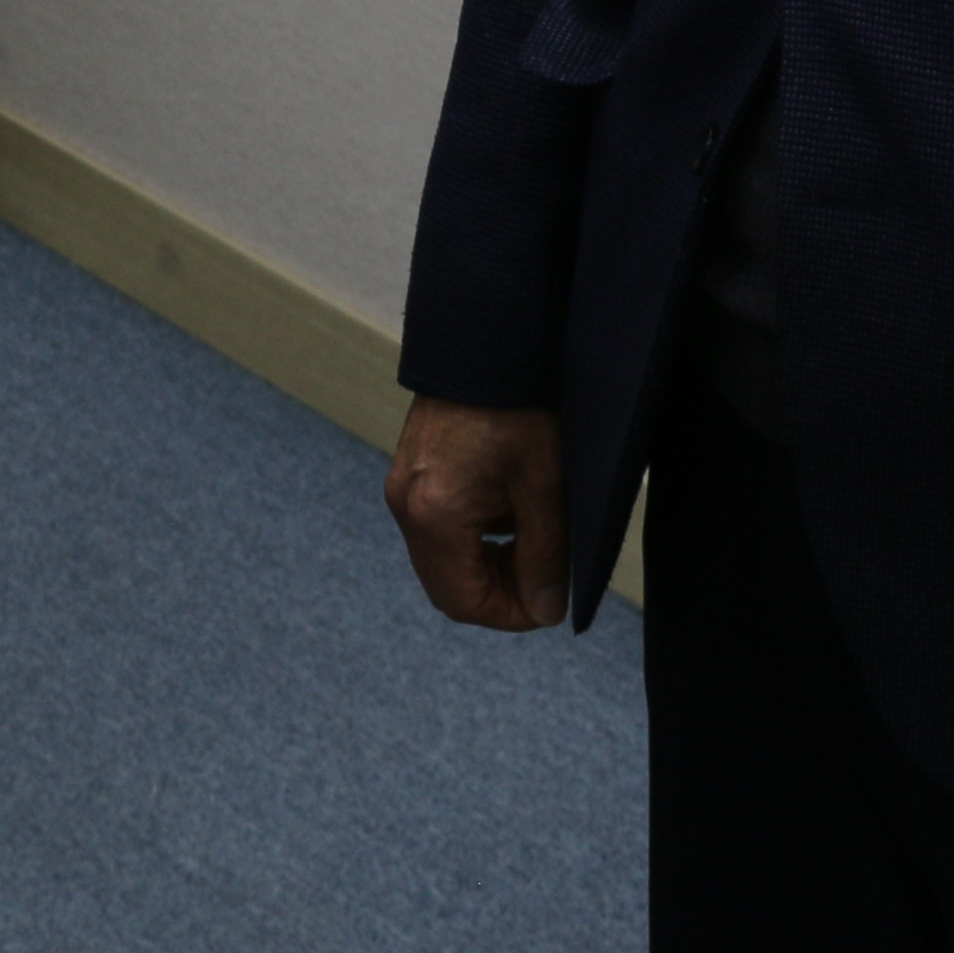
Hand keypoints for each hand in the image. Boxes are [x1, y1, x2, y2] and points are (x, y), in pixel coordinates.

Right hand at [388, 398, 567, 628]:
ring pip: (443, 559)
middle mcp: (406, 506)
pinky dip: (475, 535)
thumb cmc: (520, 405)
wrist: (486, 336)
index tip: (549, 605)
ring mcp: (403, 487)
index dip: (510, 616)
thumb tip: (546, 610)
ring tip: (533, 534)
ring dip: (488, 563)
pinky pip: (438, 527)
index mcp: (436, 514)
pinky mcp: (410, 471)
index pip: (464, 602)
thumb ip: (545, 555)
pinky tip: (510, 506)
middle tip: (544, 577)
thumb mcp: (545, 484)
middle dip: (498, 593)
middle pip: (447, 587)